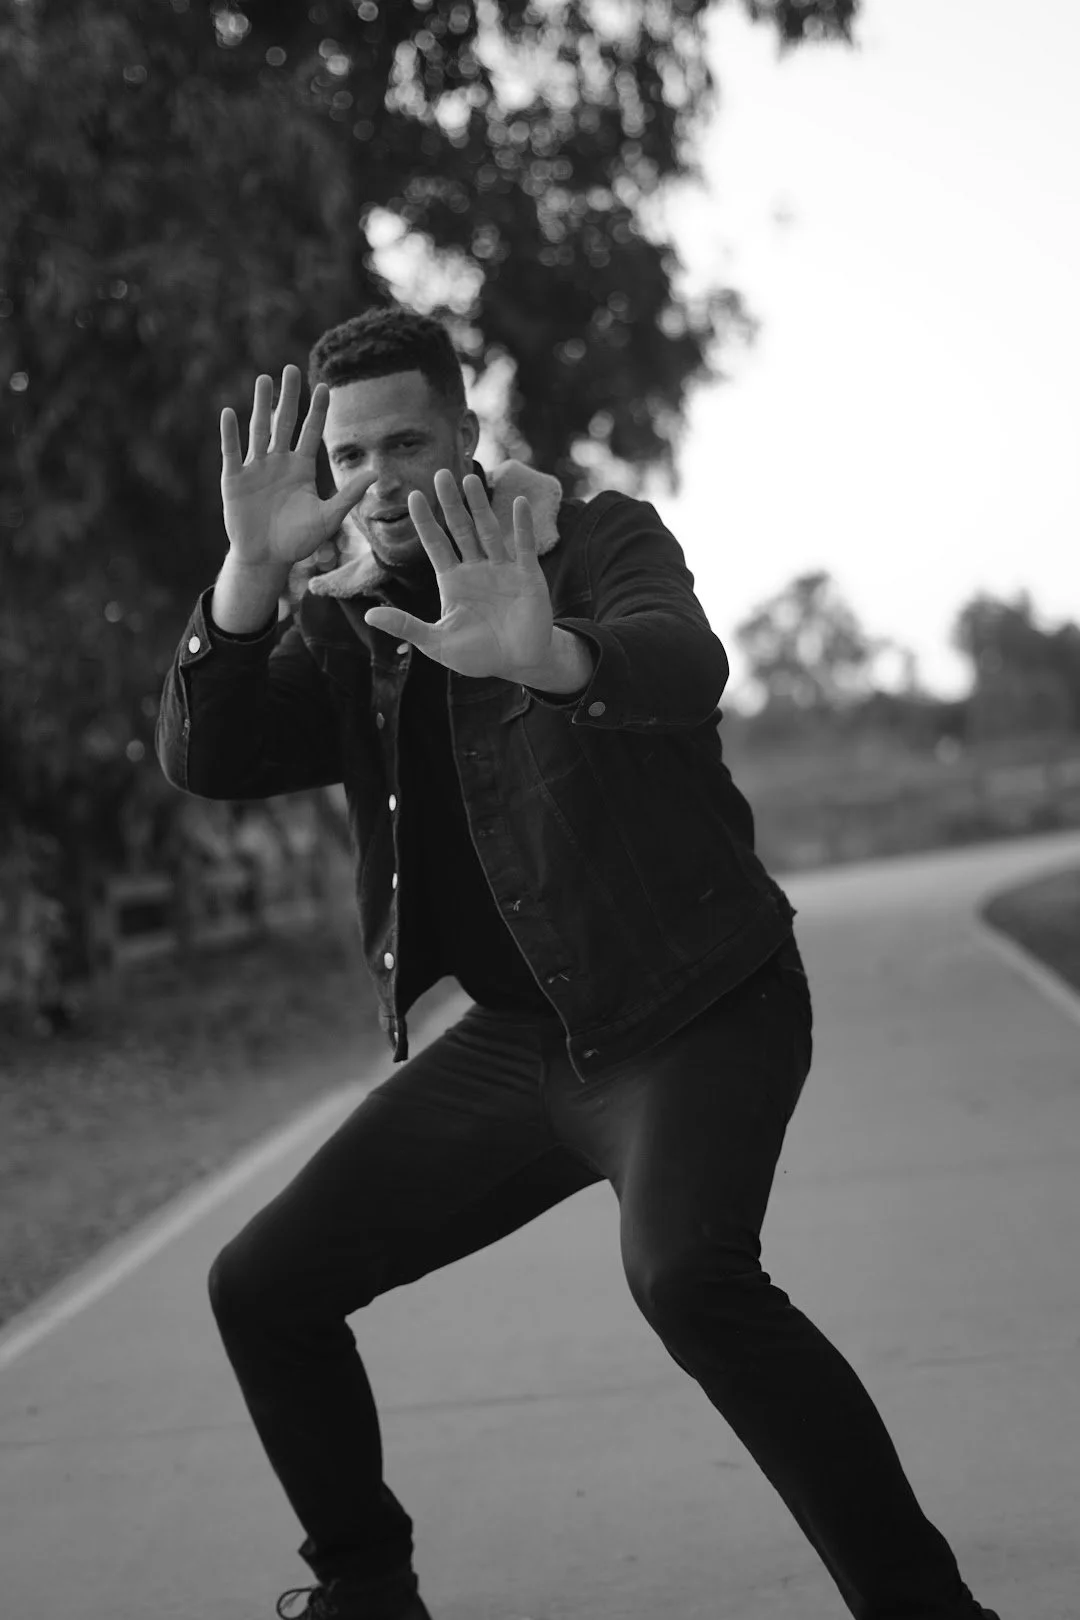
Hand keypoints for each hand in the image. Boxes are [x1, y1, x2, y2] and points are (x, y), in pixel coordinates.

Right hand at [220, 365, 371, 571]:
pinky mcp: (234, 480)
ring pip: (259, 430)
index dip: (317, 410)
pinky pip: (232, 452)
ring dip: (261, 406)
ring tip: (264, 380)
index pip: (312, 432)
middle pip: (284, 423)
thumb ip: (349, 495)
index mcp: (301, 468)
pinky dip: (230, 434)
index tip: (325, 386)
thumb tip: (376, 474)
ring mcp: (255, 468)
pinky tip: (230, 413)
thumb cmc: (298, 540)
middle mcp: (278, 462)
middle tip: (291, 369)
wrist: (267, 558)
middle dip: (288, 397)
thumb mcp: (328, 518)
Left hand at [363, 470, 556, 680]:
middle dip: (451, 503)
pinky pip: (524, 547)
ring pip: (488, 531)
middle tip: (440, 474)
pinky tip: (519, 503)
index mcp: (453, 581)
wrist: (518, 664)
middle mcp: (476, 569)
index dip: (425, 521)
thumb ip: (406, 626)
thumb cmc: (477, 655)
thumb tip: (369, 615)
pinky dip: (521, 526)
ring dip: (480, 506)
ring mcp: (502, 570)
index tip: (413, 496)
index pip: (436, 544)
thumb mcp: (436, 643)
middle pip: (461, 529)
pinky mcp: (527, 576)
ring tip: (470, 480)